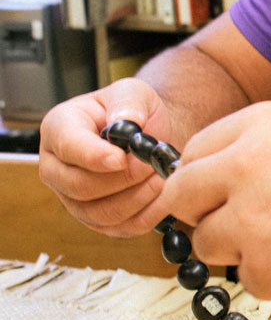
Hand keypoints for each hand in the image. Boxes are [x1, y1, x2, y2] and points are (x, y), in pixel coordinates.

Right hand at [38, 78, 175, 236]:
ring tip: (161, 176)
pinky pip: (120, 228)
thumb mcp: (133, 91)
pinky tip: (164, 195)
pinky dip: (147, 215)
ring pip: (100, 213)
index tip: (123, 158)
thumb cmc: (134, 110)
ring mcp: (73, 198)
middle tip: (152, 164)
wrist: (147, 134)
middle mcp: (57, 167)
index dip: (95, 157)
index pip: (68, 148)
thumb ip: (128, 101)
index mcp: (58, 129)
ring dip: (138, 198)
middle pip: (80, 187)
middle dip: (124, 178)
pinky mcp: (97, 220)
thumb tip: (128, 120)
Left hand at [154, 101, 270, 306]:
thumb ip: (257, 155)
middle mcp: (242, 166)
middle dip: (203, 216)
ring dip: (241, 250)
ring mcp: (250, 220)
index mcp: (257, 126)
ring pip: (208, 244)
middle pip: (182, 200)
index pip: (191, 156)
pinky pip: (248, 278)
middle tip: (240, 227)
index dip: (201, 182)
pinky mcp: (266, 269)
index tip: (213, 198)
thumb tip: (210, 187)